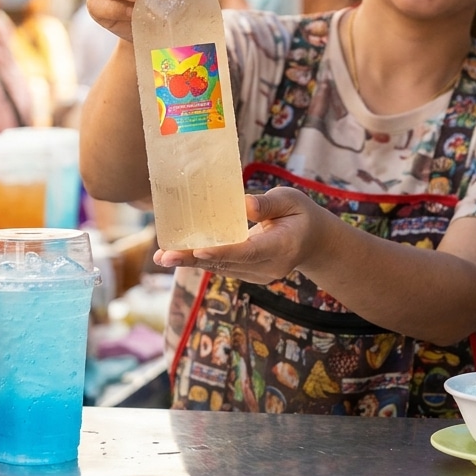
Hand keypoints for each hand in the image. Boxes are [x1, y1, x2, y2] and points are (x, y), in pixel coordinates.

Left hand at [154, 187, 332, 283]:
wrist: (313, 242)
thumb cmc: (301, 214)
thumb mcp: (291, 200)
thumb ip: (268, 203)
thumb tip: (244, 205)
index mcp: (282, 247)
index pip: (248, 252)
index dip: (222, 252)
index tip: (198, 251)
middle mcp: (268, 267)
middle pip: (227, 264)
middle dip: (193, 260)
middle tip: (164, 257)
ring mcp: (258, 275)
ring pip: (221, 269)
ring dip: (190, 262)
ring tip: (162, 256)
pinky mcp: (248, 274)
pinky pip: (222, 268)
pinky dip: (200, 261)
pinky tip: (177, 254)